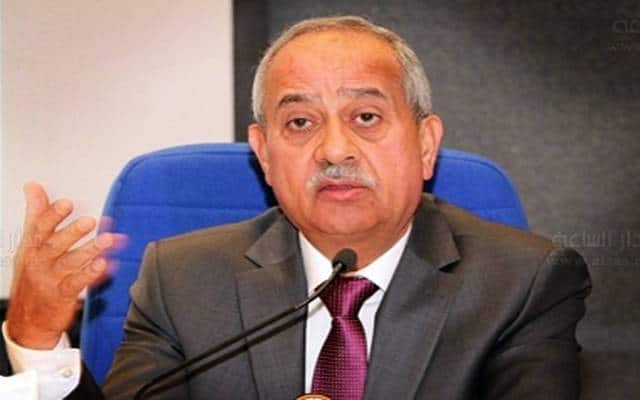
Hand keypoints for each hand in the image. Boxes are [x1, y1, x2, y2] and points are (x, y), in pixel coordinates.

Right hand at [6, 182, 115, 348]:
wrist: (27, 320)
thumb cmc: (32, 275)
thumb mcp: (29, 244)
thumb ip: (36, 214)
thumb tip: (33, 186)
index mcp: (32, 247)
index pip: (39, 228)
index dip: (52, 215)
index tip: (67, 203)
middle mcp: (40, 262)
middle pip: (55, 245)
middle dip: (73, 232)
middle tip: (91, 220)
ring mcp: (51, 279)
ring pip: (70, 263)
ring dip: (90, 250)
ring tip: (108, 240)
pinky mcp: (63, 295)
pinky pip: (78, 283)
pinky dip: (93, 274)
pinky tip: (106, 265)